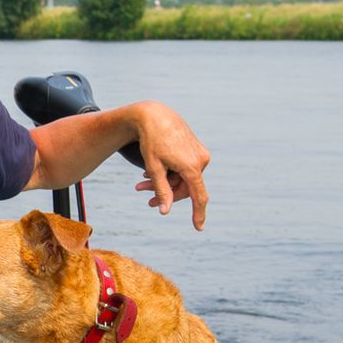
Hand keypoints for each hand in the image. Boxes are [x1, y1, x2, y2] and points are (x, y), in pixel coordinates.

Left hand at [129, 101, 210, 229]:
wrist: (154, 115)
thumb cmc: (151, 141)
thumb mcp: (153, 168)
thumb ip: (161, 190)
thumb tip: (165, 211)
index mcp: (192, 166)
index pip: (198, 196)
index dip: (198, 213)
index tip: (198, 228)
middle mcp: (201, 160)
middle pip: (186, 188)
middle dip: (166, 193)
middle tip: (145, 198)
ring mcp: (200, 154)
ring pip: (184, 178)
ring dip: (165, 183)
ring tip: (142, 183)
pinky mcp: (197, 149)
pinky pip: (185, 168)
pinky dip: (171, 173)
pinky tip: (152, 172)